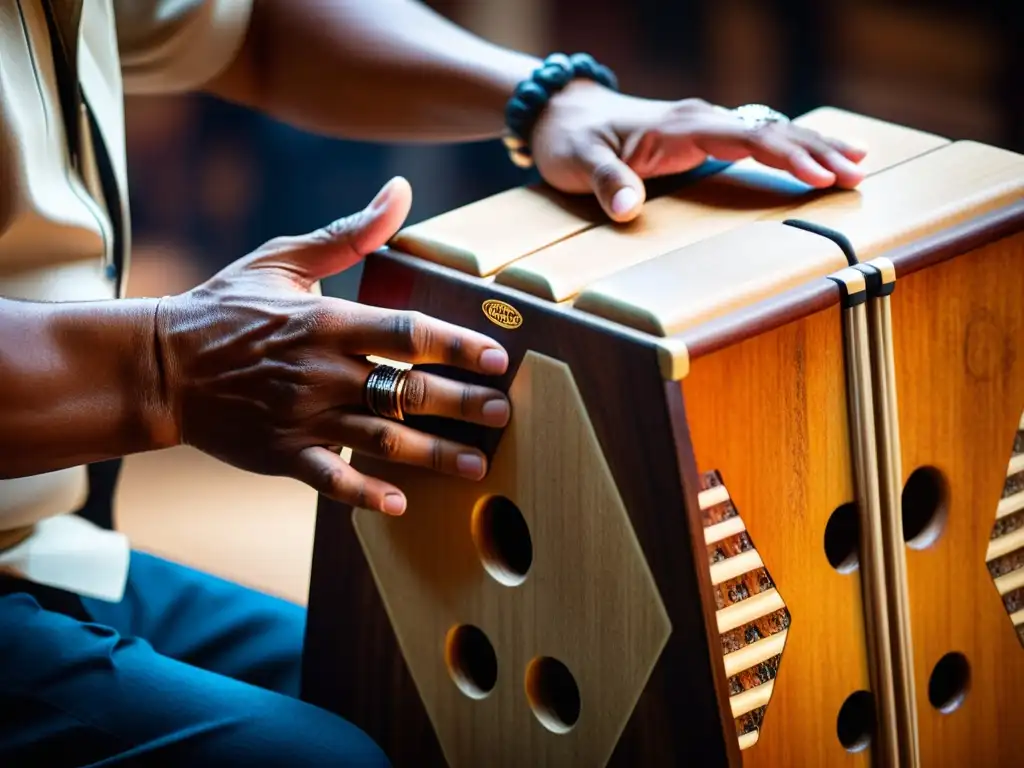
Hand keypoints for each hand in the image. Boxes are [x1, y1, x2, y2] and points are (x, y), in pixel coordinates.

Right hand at [155, 178, 510, 515]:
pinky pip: (331, 479)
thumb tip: (401, 192)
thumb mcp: (284, 257)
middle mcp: (322, 372)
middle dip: (461, 404)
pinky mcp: (282, 454)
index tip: (496, 357)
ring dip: (433, 455)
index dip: (455, 346)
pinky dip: (365, 494)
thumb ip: (350, 232)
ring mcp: (303, 417)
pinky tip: (401, 505)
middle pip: (406, 391)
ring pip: (382, 440)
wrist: (162, 364)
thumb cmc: (227, 305)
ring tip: (478, 464)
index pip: (405, 333)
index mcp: (326, 321)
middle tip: (502, 413)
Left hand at [530, 82, 868, 221]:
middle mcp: (700, 119)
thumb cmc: (570, 140)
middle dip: (816, 151)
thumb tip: (628, 209)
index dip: (783, 156)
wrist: (561, 116)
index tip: (817, 176)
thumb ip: (604, 183)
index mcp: (679, 126)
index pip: (745, 137)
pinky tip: (817, 158)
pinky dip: (790, 148)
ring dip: (813, 147)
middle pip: (770, 130)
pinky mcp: (702, 135)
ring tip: (857, 163)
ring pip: (770, 130)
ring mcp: (704, 125)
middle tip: (858, 174)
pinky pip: (756, 138)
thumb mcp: (577, 163)